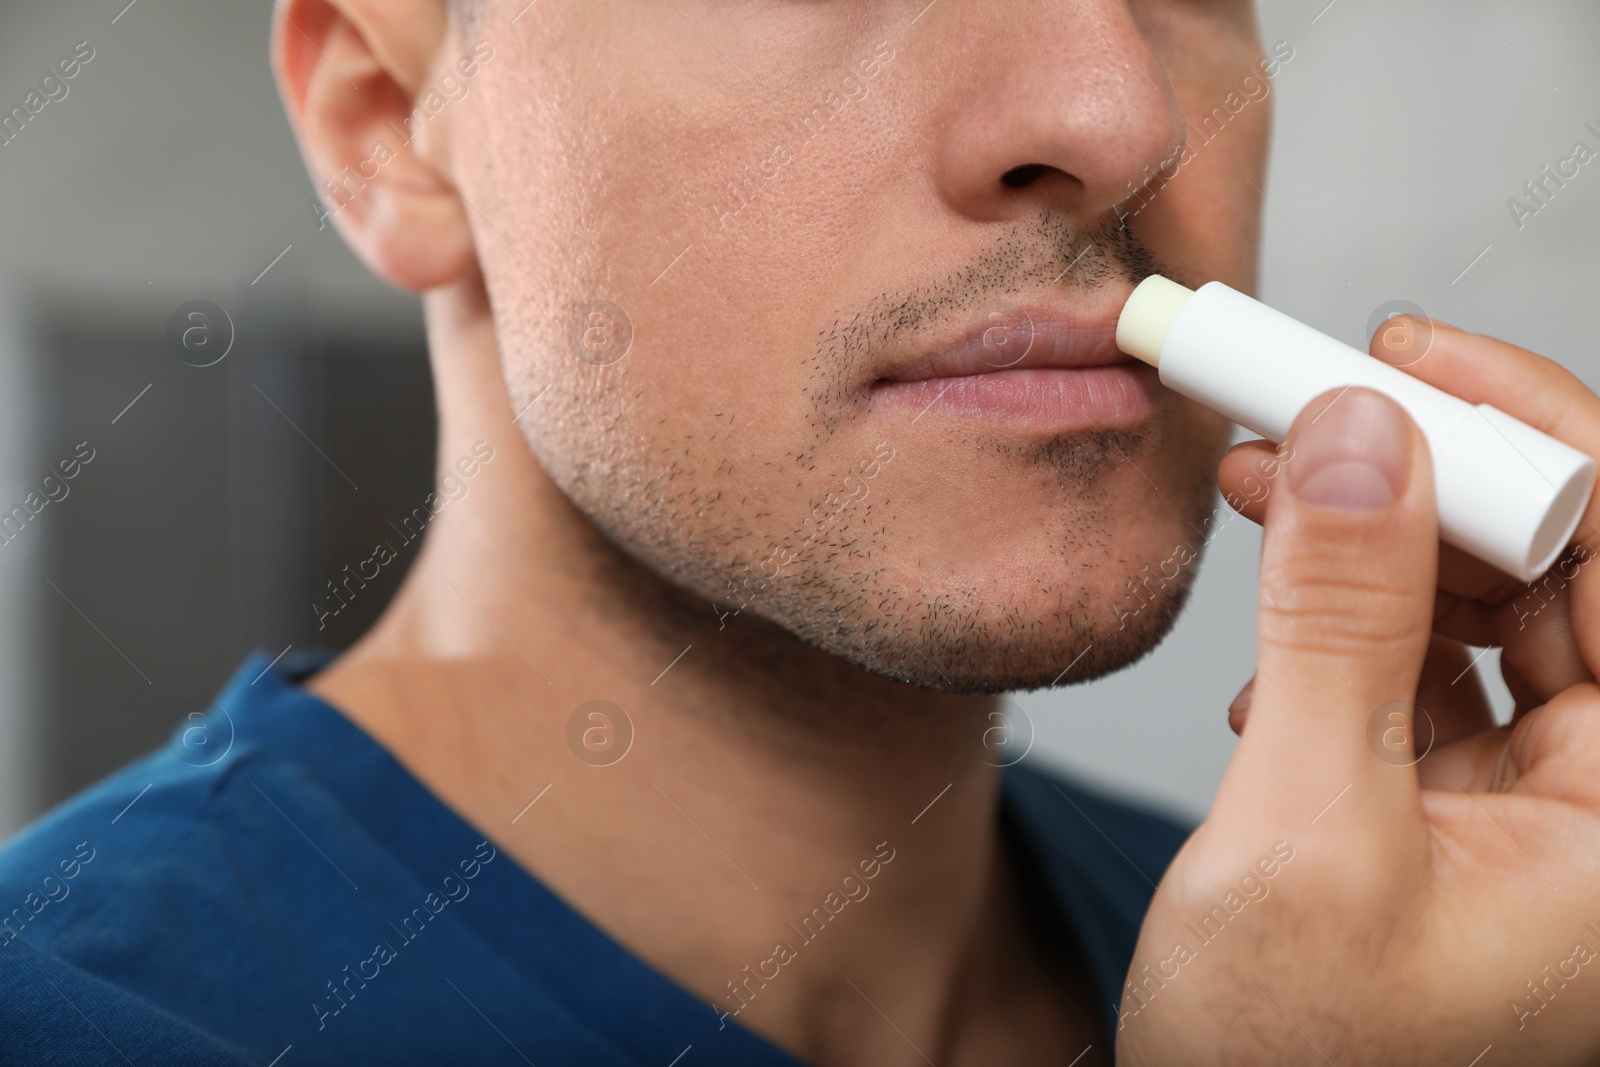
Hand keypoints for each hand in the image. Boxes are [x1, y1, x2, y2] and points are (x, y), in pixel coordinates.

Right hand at [1117, 323, 1599, 1065]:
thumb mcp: (1304, 831)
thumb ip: (1338, 622)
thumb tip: (1355, 434)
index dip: (1538, 437)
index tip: (1407, 360)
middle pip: (1570, 570)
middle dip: (1436, 474)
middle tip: (1314, 403)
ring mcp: (1549, 813)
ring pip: (1498, 607)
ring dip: (1381, 539)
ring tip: (1269, 488)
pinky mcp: (1472, 815)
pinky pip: (1441, 670)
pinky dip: (1356, 629)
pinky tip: (1276, 650)